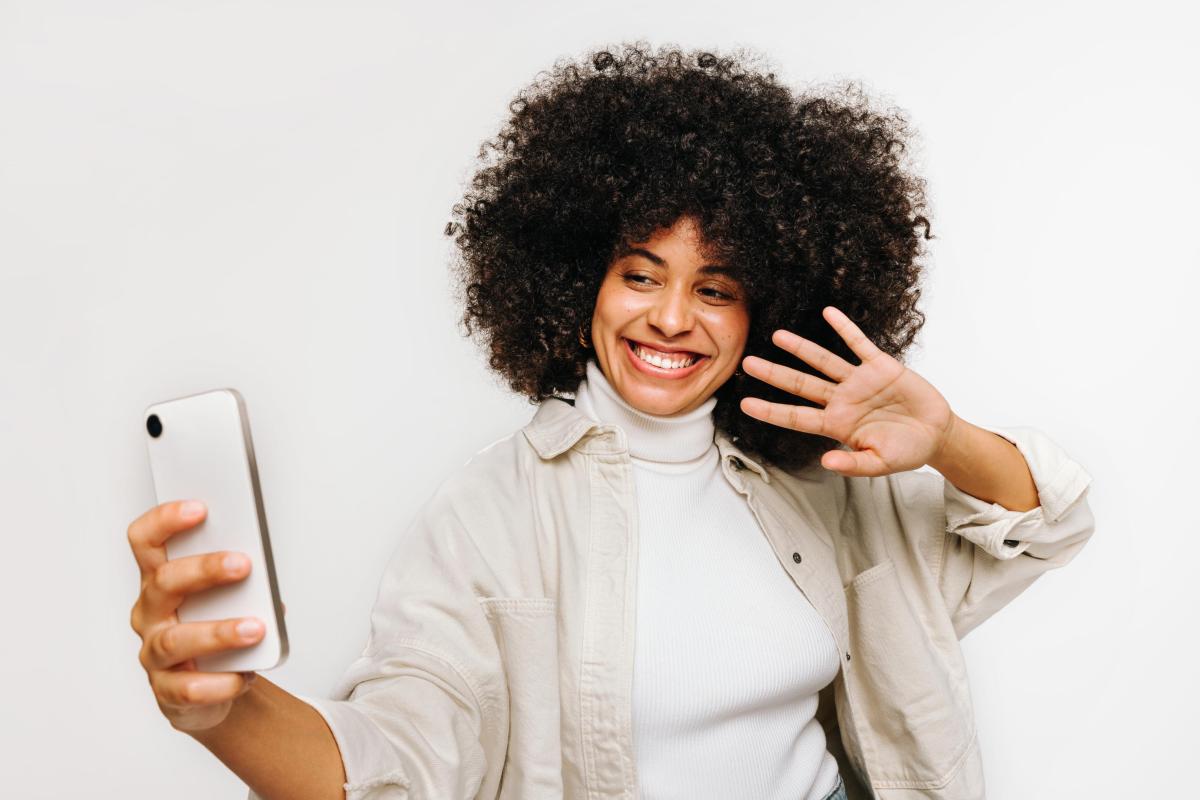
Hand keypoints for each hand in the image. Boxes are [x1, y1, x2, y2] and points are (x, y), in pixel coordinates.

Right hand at [127, 500, 275, 731]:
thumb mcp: (230, 599)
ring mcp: (154, 655)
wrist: (214, 688)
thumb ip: (242, 584)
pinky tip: (244, 675)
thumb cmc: (219, 629)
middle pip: (163, 583)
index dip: (165, 521)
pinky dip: (220, 682)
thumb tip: (266, 581)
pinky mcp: (168, 692)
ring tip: (256, 628)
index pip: (146, 541)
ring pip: (175, 639)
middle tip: (244, 564)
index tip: (199, 508)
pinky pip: (188, 688)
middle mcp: (150, 614)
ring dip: (218, 631)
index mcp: (161, 581)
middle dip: (204, 570)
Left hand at [739, 305, 956, 476]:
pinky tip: (828, 313)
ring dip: (801, 348)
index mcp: (837, 425)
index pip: (796, 417)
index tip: (745, 404)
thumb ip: (854, 465)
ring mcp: (859, 381)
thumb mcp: (880, 464)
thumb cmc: (906, 451)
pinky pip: (859, 343)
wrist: (936, 434)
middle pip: (800, 384)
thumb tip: (826, 463)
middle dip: (774, 374)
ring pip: (823, 361)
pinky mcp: (880, 366)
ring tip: (777, 336)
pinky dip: (845, 328)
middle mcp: (841, 400)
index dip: (771, 410)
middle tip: (747, 363)